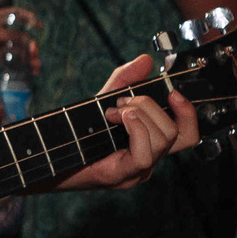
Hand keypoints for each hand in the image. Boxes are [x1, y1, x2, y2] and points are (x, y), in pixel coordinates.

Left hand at [0, 7, 38, 74]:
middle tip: (34, 54)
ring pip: (18, 49)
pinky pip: (12, 59)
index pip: (12, 14)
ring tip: (37, 66)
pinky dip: (23, 64)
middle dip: (29, 44)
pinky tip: (32, 70)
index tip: (37, 25)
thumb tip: (8, 34)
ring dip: (30, 57)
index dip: (26, 16)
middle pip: (19, 35)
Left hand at [58, 54, 194, 189]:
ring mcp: (137, 172)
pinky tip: (115, 119)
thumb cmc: (77, 132)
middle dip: (150, 106)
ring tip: (112, 111)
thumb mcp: (103, 100)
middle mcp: (149, 161)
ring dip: (138, 114)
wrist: (48, 154)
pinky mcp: (121, 176)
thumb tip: (146, 60)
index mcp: (149, 144)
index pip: (188, 134)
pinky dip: (134, 129)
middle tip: (121, 101)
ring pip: (163, 140)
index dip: (188, 113)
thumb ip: (125, 80)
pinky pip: (144, 155)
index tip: (173, 93)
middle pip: (176, 132)